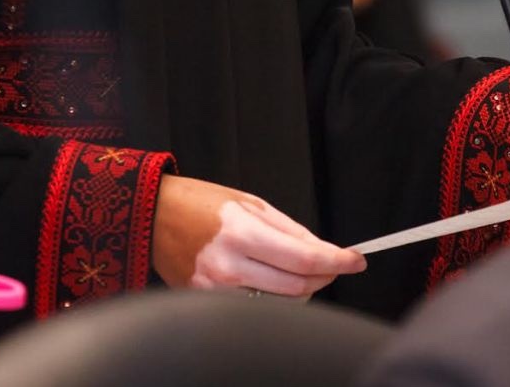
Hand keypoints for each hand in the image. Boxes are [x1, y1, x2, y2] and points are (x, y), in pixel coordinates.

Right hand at [151, 175, 365, 296]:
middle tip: (334, 264)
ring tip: (297, 269)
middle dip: (325, 276)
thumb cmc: (201, 202)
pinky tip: (269, 279)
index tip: (356, 260)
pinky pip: (254, 306)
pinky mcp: (206, 302)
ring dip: (300, 289)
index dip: (337, 262)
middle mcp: (230, 266)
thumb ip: (290, 230)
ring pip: (280, 303)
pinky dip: (272, 296)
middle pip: (298, 287)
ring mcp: (216, 289)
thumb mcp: (250, 203)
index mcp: (242, 233)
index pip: (304, 260)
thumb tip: (324, 251)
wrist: (153, 215)